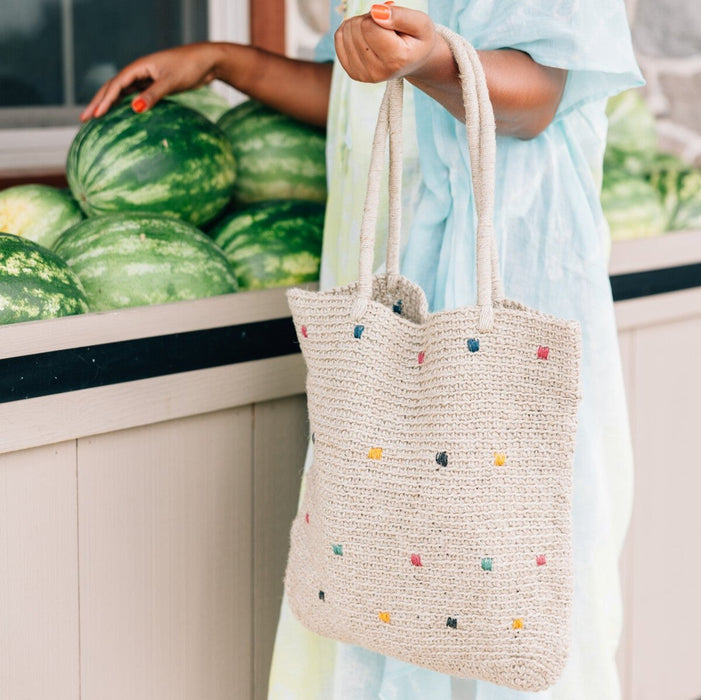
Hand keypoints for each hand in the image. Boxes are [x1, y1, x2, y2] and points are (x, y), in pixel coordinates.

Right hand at [80, 42, 222, 120]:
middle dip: (98, 103)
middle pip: (113, 87)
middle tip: (84, 119)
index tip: (95, 115)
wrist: (208, 62)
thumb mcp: (171, 82)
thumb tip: (134, 108)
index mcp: (140, 67)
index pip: (116, 85)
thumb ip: (153, 95)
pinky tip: (120, 115)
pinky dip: (124, 105)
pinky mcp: (155, 85)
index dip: (104, 100)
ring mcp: (146, 78)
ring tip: (96, 118)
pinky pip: (134, 96)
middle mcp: (139, 71)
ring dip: (108, 104)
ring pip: (122, 92)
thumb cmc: (189, 67)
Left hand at [334, 3, 439, 82]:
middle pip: (356, 28)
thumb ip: (401, 16)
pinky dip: (349, 31)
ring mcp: (363, 75)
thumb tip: (375, 12)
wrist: (414, 62)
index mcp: (396, 60)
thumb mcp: (420, 23)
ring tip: (377, 33)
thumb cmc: (417, 40)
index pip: (369, 25)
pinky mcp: (353, 73)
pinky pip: (338, 39)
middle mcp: (377, 72)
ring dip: (359, 25)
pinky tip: (364, 36)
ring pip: (345, 32)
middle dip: (368, 19)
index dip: (378, 14)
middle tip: (384, 27)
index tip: (390, 21)